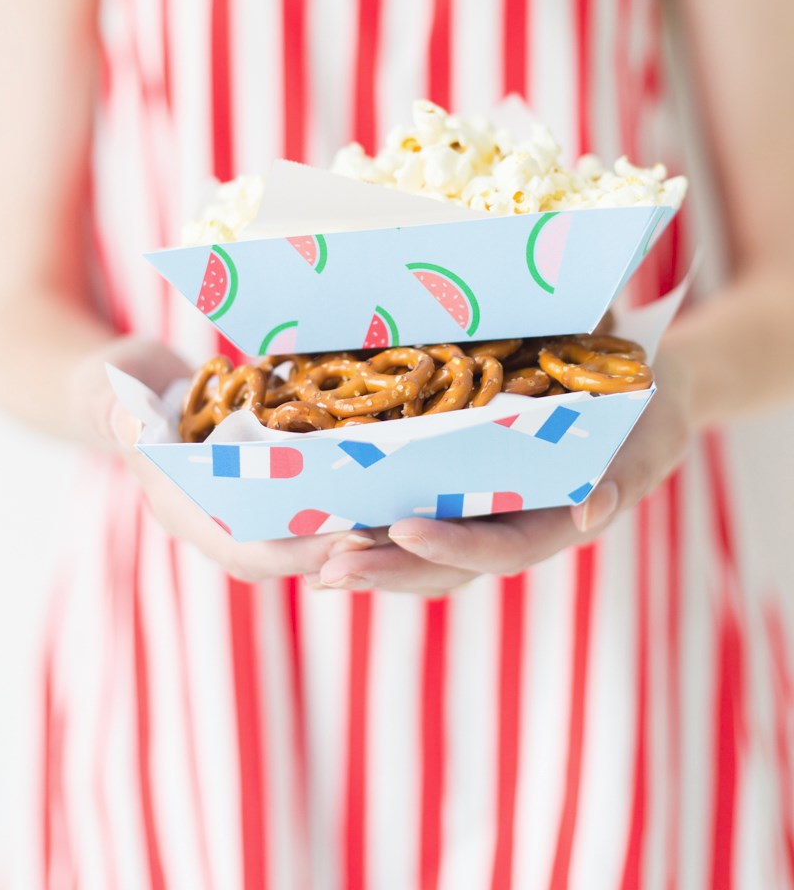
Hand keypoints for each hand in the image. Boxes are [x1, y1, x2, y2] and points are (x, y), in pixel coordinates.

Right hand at [74, 336, 366, 581]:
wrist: (124, 382)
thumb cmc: (113, 387)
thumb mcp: (110, 391)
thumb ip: (123, 411)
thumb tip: (131, 423)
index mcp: (177, 507)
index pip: (238, 548)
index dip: (291, 551)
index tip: (342, 542)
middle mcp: (210, 516)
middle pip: (279, 551)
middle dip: (331, 548)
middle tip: (388, 535)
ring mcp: (232, 502)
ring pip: (295, 533)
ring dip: (343, 530)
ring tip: (396, 516)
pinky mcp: (254, 483)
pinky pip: (299, 504)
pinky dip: (336, 500)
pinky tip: (380, 485)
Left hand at [306, 350, 693, 595]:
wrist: (644, 388)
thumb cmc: (650, 411)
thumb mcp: (651, 438)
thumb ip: (626, 474)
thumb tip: (589, 510)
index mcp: (556, 521)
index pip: (499, 548)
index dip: (452, 547)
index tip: (402, 531)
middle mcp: (512, 523)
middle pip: (445, 565)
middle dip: (387, 571)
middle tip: (326, 571)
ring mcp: (484, 509)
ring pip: (418, 548)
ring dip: (366, 556)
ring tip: (308, 560)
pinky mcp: (463, 485)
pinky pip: (412, 508)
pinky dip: (368, 516)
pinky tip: (320, 516)